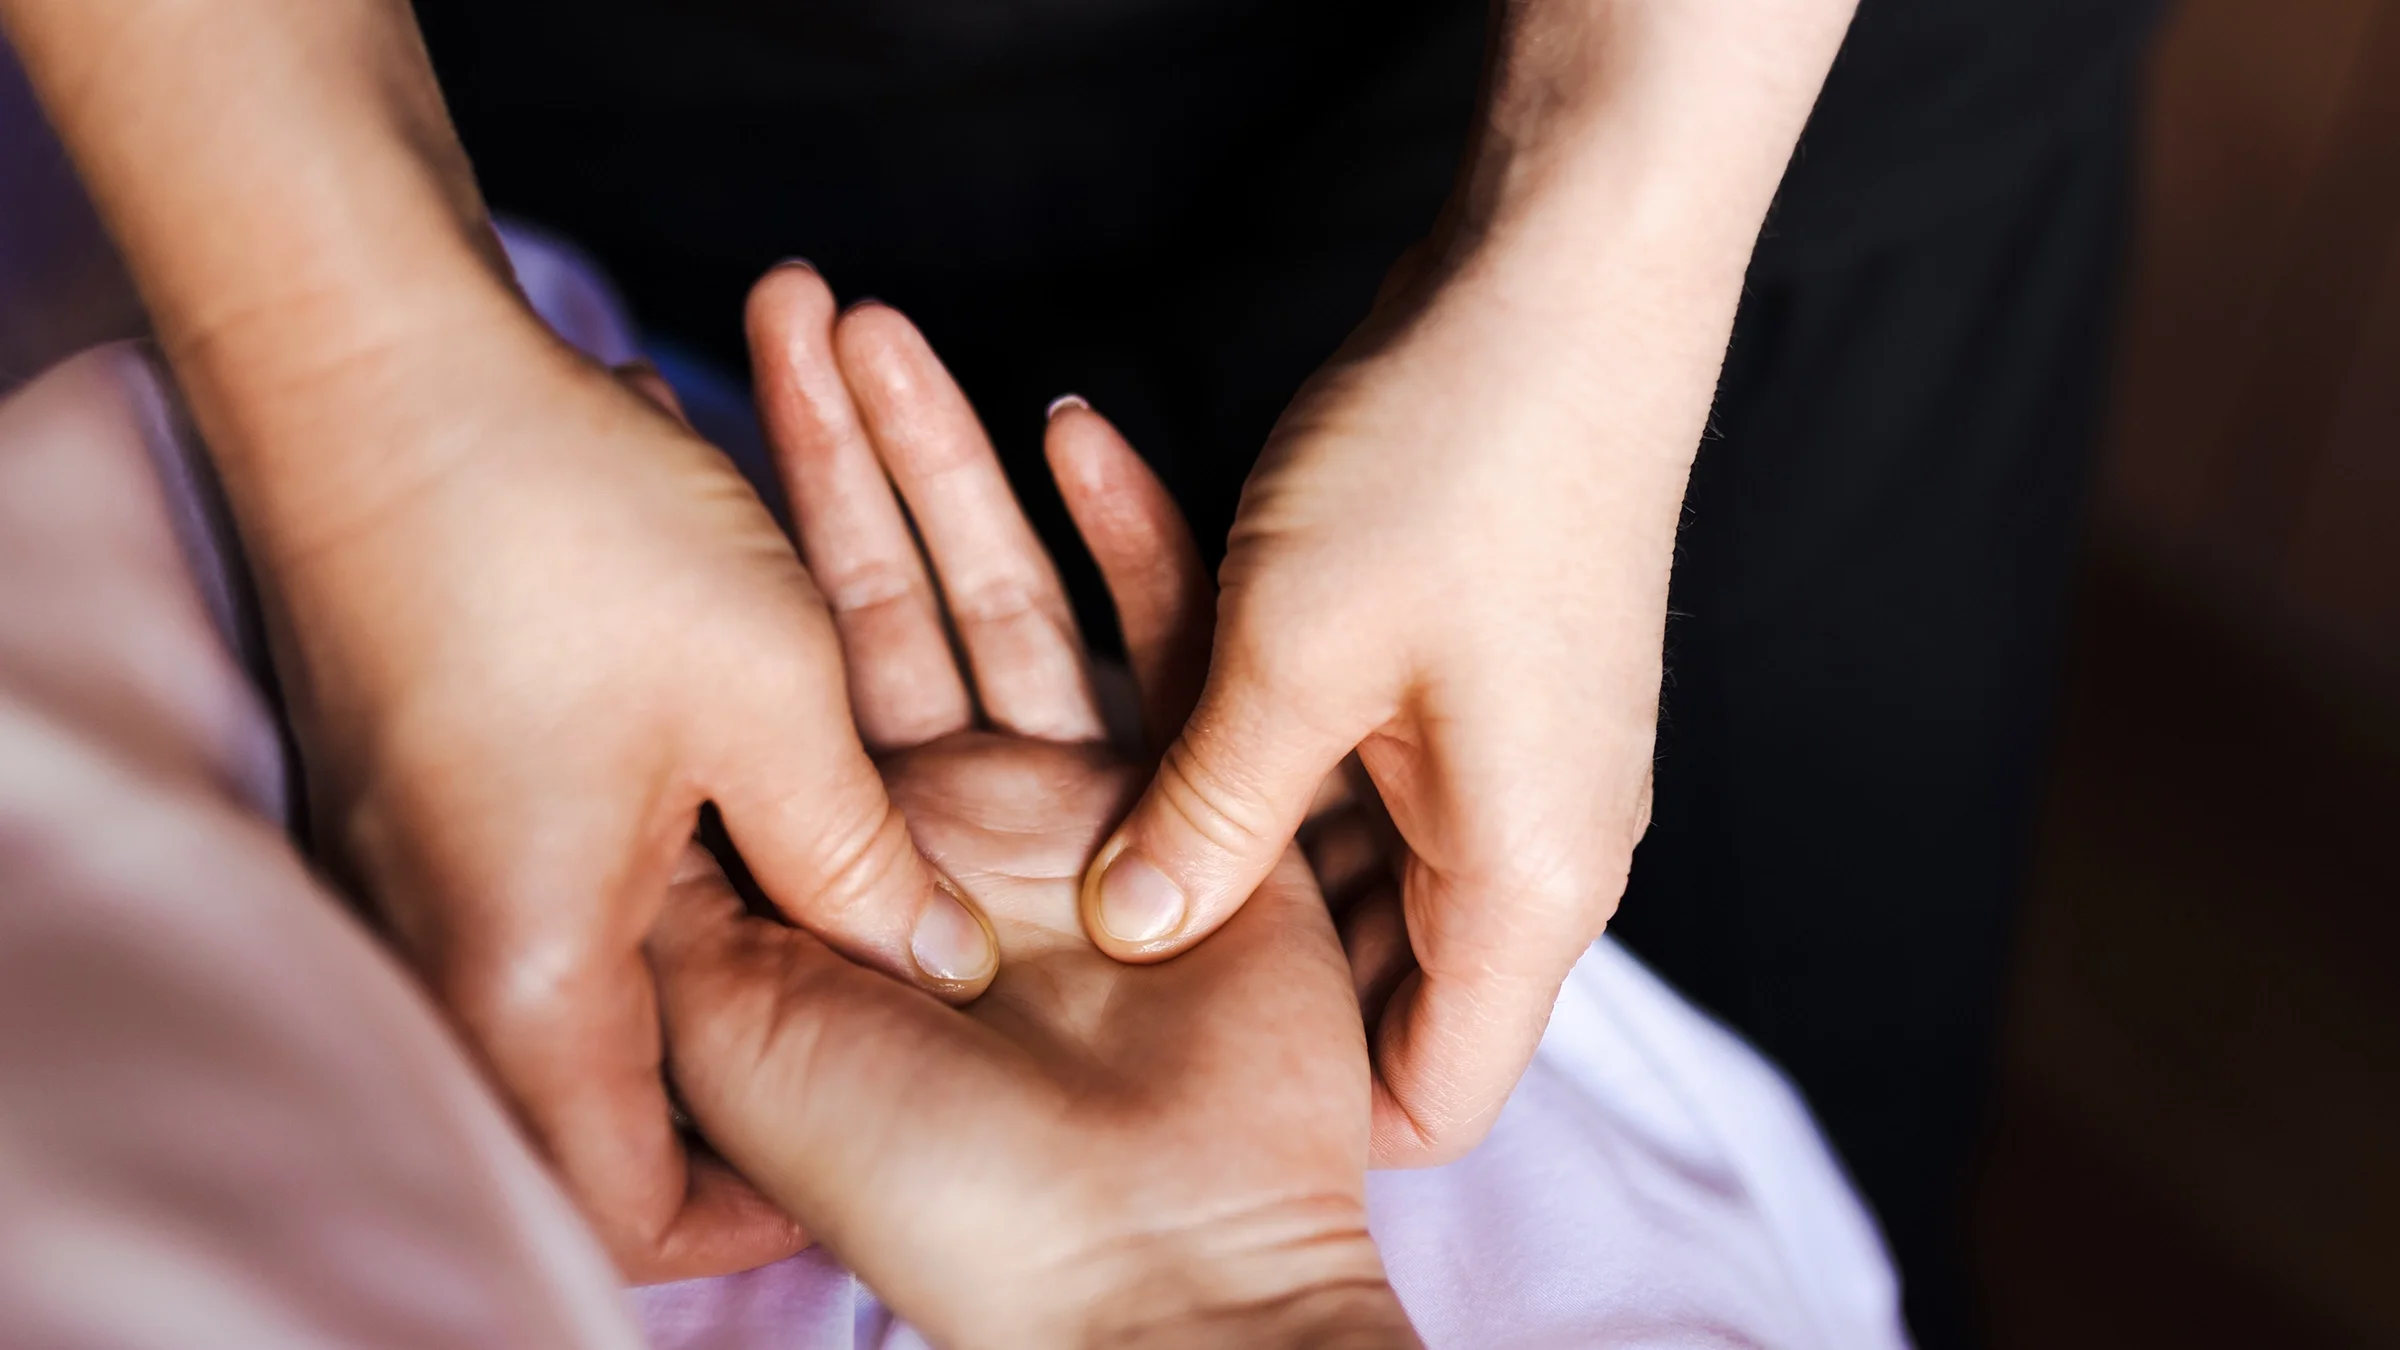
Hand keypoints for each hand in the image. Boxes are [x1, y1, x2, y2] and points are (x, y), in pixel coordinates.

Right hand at [241, 307, 996, 1282]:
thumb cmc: (566, 531)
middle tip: (913, 975)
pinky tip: (773, 694)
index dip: (759, 1203)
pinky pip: (603, 823)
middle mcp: (463, 943)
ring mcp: (447, 852)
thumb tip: (935, 960)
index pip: (636, 1197)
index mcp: (530, 979)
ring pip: (648, 913)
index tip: (882, 1140)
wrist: (366, 350)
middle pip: (650, 1058)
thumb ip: (864, 862)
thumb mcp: (774, 703)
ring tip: (864, 827)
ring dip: (758, 867)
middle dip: (790, 1009)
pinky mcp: (453, 765)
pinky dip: (699, 779)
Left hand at [650, 274, 1416, 1348]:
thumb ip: (672, 889)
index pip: (773, 669)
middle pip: (884, 603)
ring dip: (951, 461)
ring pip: (1003, 593)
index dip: (727, 545)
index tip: (674, 409)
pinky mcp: (1197, 796)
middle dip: (837, 457)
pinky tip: (1077, 426)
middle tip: (791, 305)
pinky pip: (1159, 634)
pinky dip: (1127, 531)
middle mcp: (955, 826)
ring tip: (887, 328)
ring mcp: (1082, 802)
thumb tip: (602, 760)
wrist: (1147, 1264)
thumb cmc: (931, 1178)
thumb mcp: (732, 1032)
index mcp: (840, 875)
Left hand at [1072, 0, 1858, 1165]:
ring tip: (1092, 841)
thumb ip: (1204, 816)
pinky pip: (1359, 786)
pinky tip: (1158, 722)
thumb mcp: (1292, 657)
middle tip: (1086, 976)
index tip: (1152, 1093)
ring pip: (1350, 885)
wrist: (1570, 280)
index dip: (1302, 1125)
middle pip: (1383, 999)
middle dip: (1248, 992)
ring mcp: (1517, 774)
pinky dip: (1268, 770)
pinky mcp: (1482, 698)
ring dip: (1238, 860)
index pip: (1428, 1106)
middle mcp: (1538, 855)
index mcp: (1525, 889)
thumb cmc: (1455, 463)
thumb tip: (1125, 932)